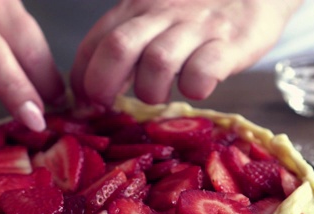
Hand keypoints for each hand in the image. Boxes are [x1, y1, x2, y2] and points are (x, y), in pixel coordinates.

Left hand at [70, 0, 301, 108]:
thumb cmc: (196, 13)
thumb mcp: (153, 17)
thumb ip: (125, 44)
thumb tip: (90, 89)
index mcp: (136, 9)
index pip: (95, 42)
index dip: (82, 76)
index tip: (86, 100)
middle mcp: (161, 15)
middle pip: (118, 47)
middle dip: (103, 84)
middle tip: (109, 105)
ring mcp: (197, 27)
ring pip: (158, 61)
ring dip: (150, 90)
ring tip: (158, 96)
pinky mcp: (231, 42)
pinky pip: (205, 70)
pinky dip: (195, 86)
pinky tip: (197, 88)